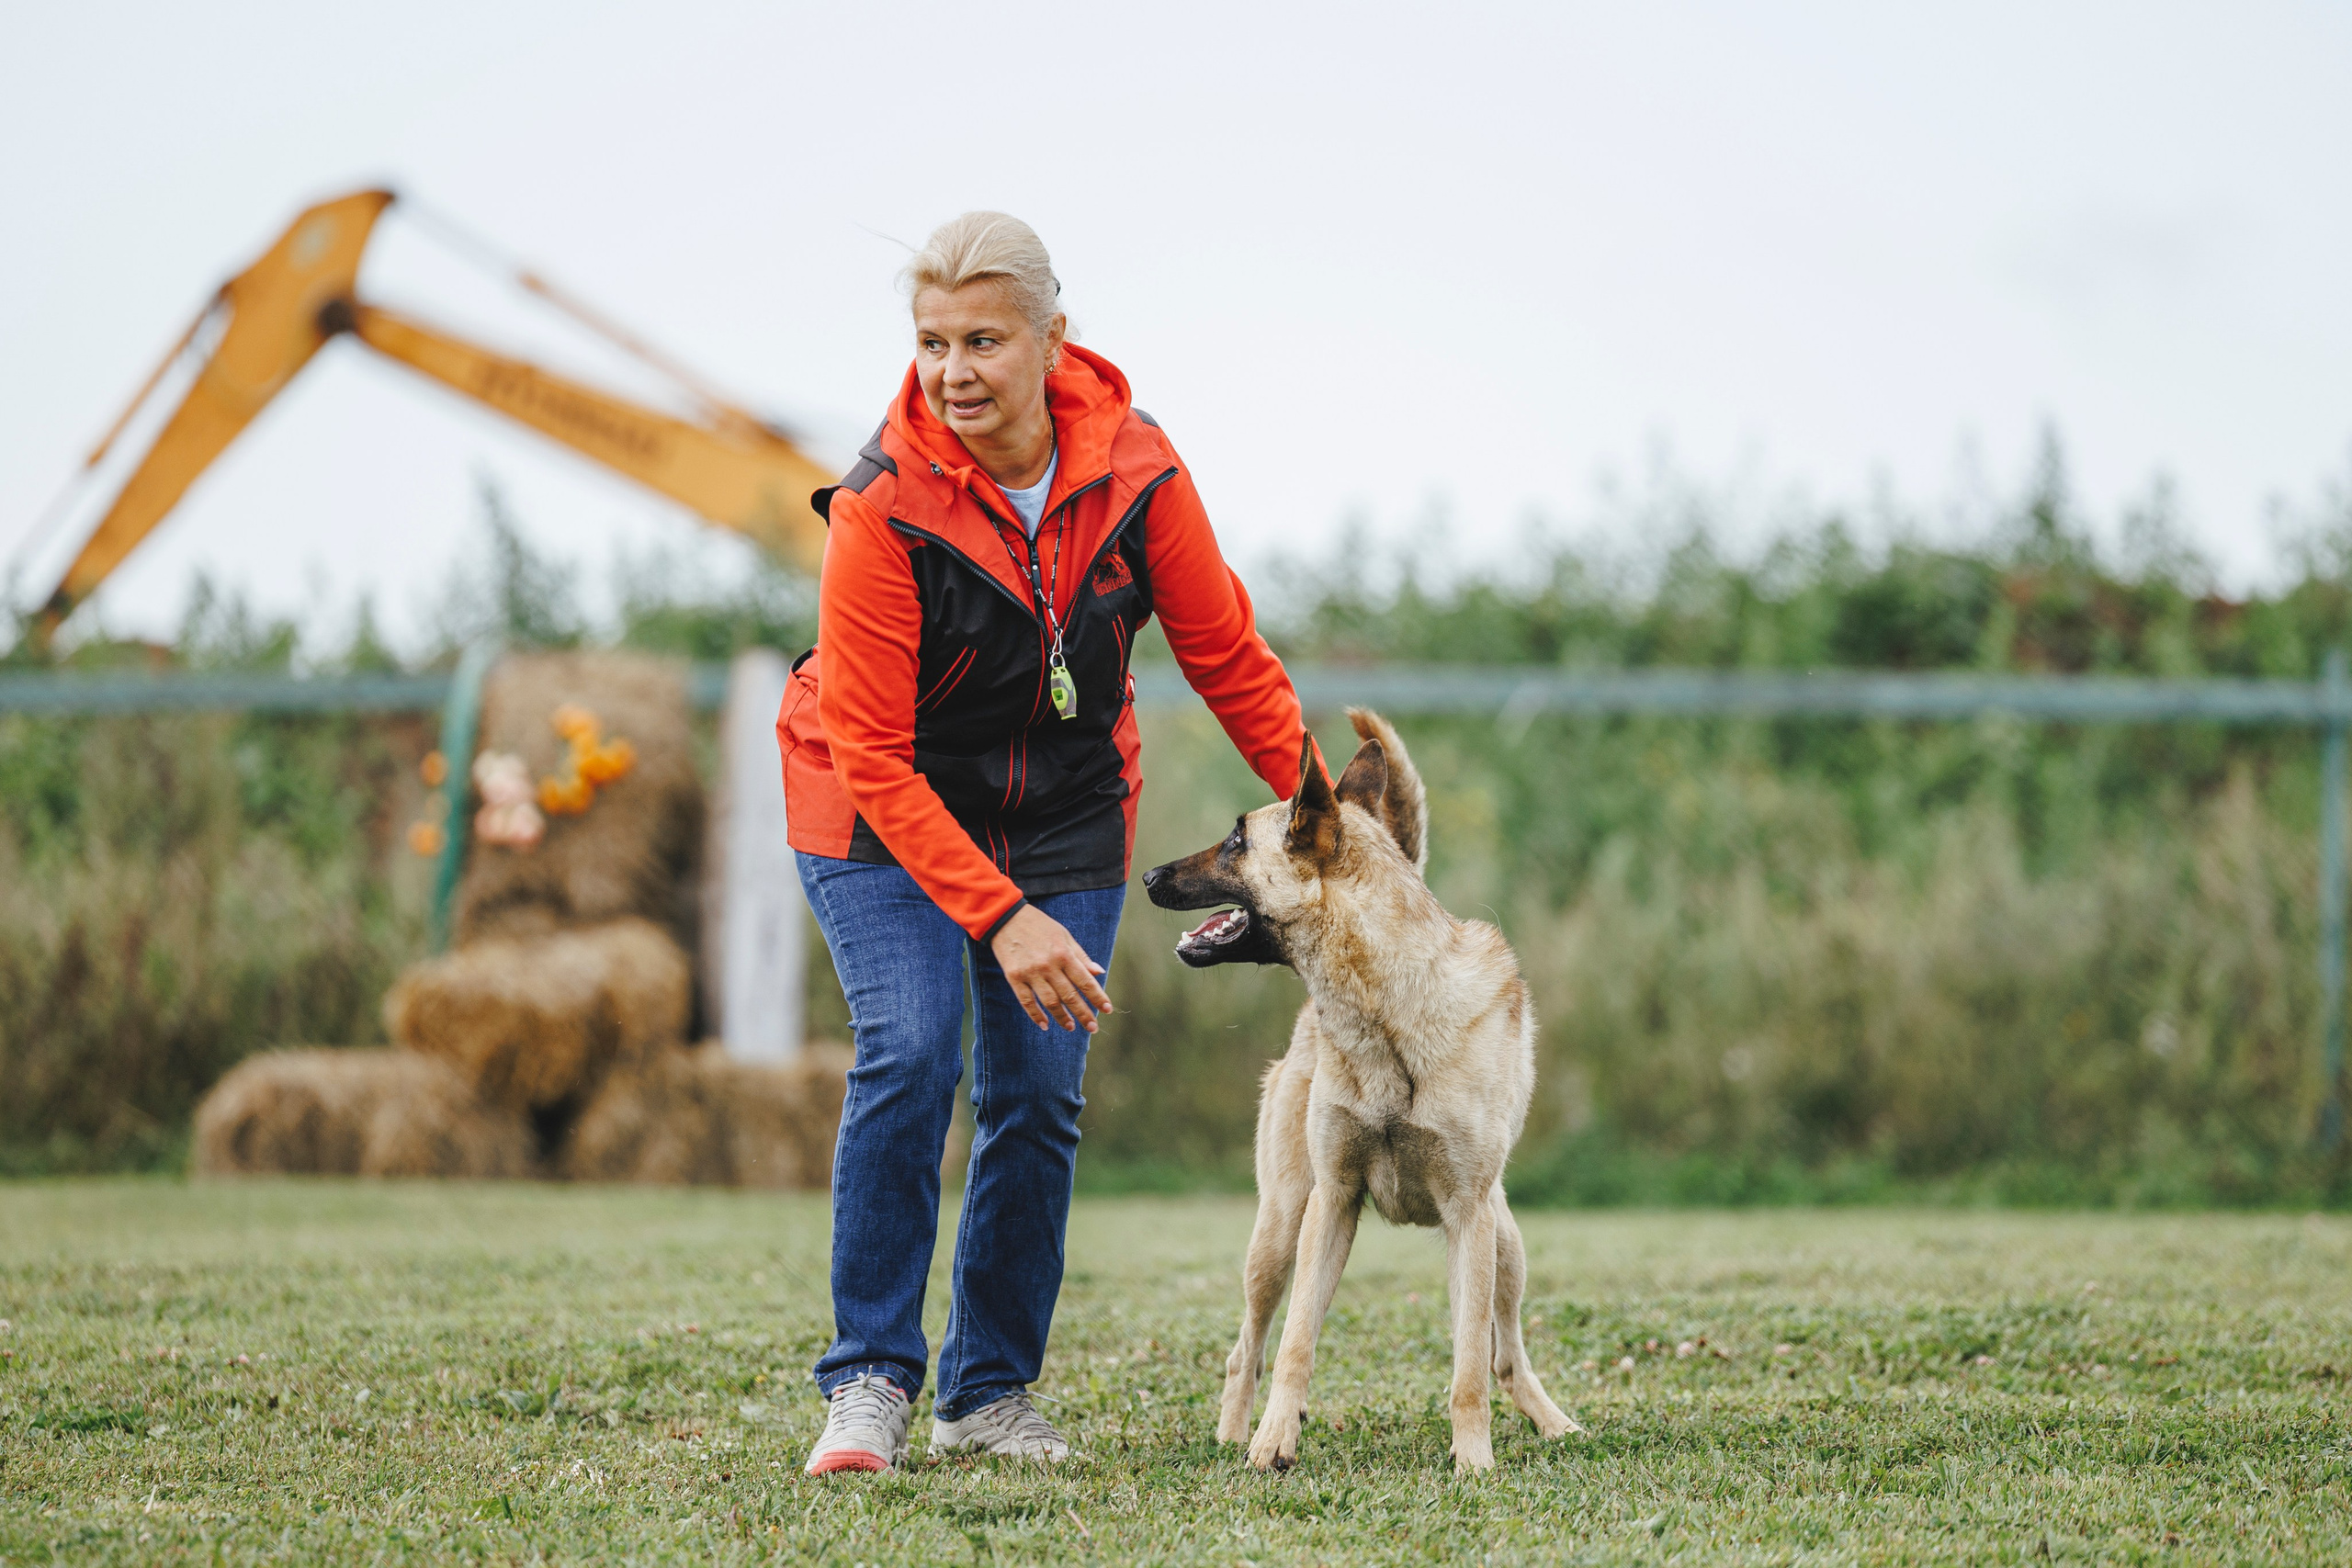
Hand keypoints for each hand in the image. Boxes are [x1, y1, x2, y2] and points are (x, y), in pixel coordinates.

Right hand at [990, 904, 1112, 1032]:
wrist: (1005, 918)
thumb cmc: (1039, 926)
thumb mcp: (1064, 935)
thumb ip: (1081, 956)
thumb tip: (1099, 972)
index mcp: (1063, 954)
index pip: (1085, 981)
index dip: (1097, 997)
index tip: (1107, 1010)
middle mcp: (1048, 965)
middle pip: (1069, 996)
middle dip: (1083, 1014)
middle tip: (1093, 1027)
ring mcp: (1030, 973)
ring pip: (1050, 1002)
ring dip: (1062, 1017)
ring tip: (1071, 1027)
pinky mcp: (1014, 977)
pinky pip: (1026, 1001)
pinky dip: (1036, 1015)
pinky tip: (1045, 1025)